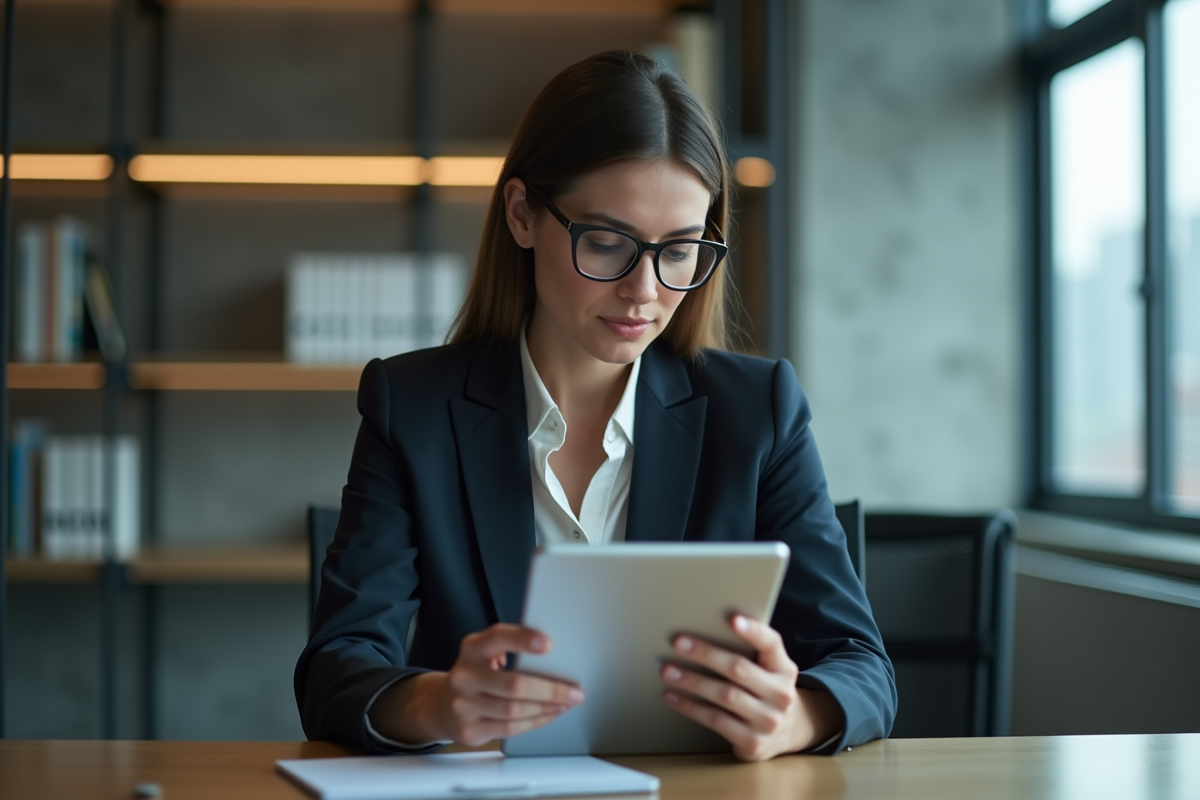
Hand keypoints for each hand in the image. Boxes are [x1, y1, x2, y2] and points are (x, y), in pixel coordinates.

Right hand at [370, 623, 584, 746]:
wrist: (442, 704)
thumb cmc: (477, 674)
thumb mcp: (485, 653)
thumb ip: (511, 649)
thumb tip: (554, 659)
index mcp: (472, 648)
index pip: (498, 638)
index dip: (523, 639)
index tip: (548, 643)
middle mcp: (465, 676)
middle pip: (514, 684)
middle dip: (550, 689)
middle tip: (574, 691)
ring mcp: (464, 705)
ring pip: (514, 710)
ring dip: (547, 708)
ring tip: (566, 703)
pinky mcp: (470, 730)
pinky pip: (510, 729)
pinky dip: (536, 722)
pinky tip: (549, 714)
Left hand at [659, 615, 843, 761]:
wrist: (786, 734)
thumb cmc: (764, 690)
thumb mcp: (769, 670)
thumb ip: (750, 652)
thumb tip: (704, 626)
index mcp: (784, 669)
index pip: (771, 644)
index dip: (753, 631)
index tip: (732, 619)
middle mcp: (781, 694)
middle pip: (739, 669)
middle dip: (706, 654)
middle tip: (678, 643)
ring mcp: (768, 721)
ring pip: (724, 695)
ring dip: (692, 681)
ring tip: (667, 670)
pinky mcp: (752, 742)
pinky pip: (716, 720)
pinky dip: (690, 707)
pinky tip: (672, 696)